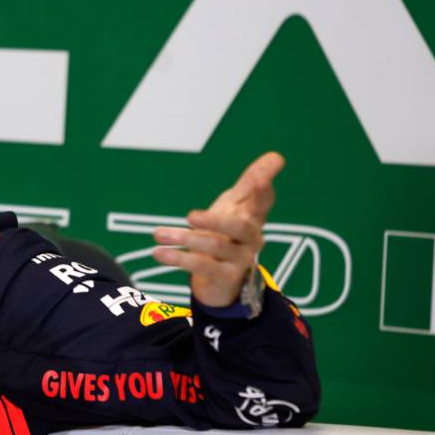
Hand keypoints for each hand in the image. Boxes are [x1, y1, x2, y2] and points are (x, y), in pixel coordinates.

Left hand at [152, 152, 283, 307]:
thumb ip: (250, 182)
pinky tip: (159, 253)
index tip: (259, 179)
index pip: (262, 201)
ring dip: (185, 240)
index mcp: (254, 217)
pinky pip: (202, 267)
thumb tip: (276, 155)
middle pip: (240, 227)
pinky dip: (178, 259)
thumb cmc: (229, 233)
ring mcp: (240, 260)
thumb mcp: (236, 205)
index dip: (262, 191)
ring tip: (158, 234)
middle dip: (216, 220)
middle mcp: (251, 238)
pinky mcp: (225, 278)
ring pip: (216, 246)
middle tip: (190, 216)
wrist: (222, 279)